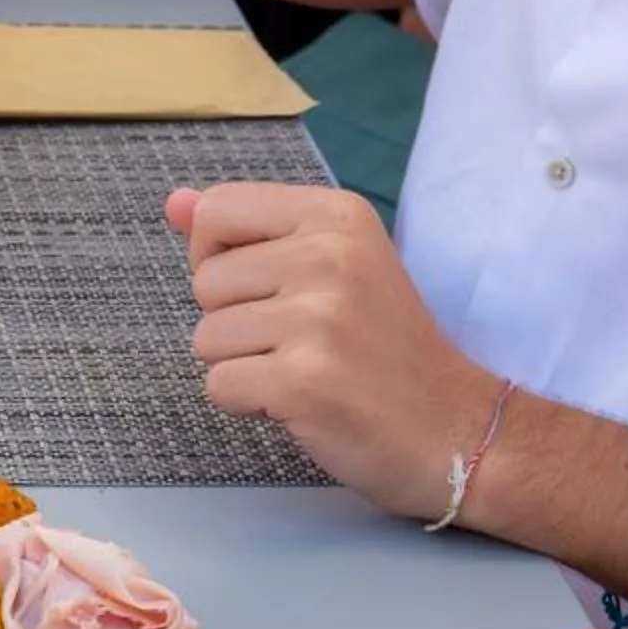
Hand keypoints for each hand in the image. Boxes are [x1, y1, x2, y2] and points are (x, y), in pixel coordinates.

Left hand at [167, 183, 505, 519]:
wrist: (453, 426)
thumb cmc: (384, 348)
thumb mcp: (331, 266)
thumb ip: (246, 231)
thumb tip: (174, 202)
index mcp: (337, 215)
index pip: (218, 209)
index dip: (218, 257)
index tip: (266, 287)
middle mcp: (330, 255)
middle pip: (205, 280)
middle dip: (233, 321)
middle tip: (300, 340)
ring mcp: (318, 316)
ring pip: (206, 338)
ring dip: (241, 365)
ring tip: (303, 369)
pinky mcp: (303, 377)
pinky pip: (219, 386)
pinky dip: (248, 403)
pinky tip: (299, 400)